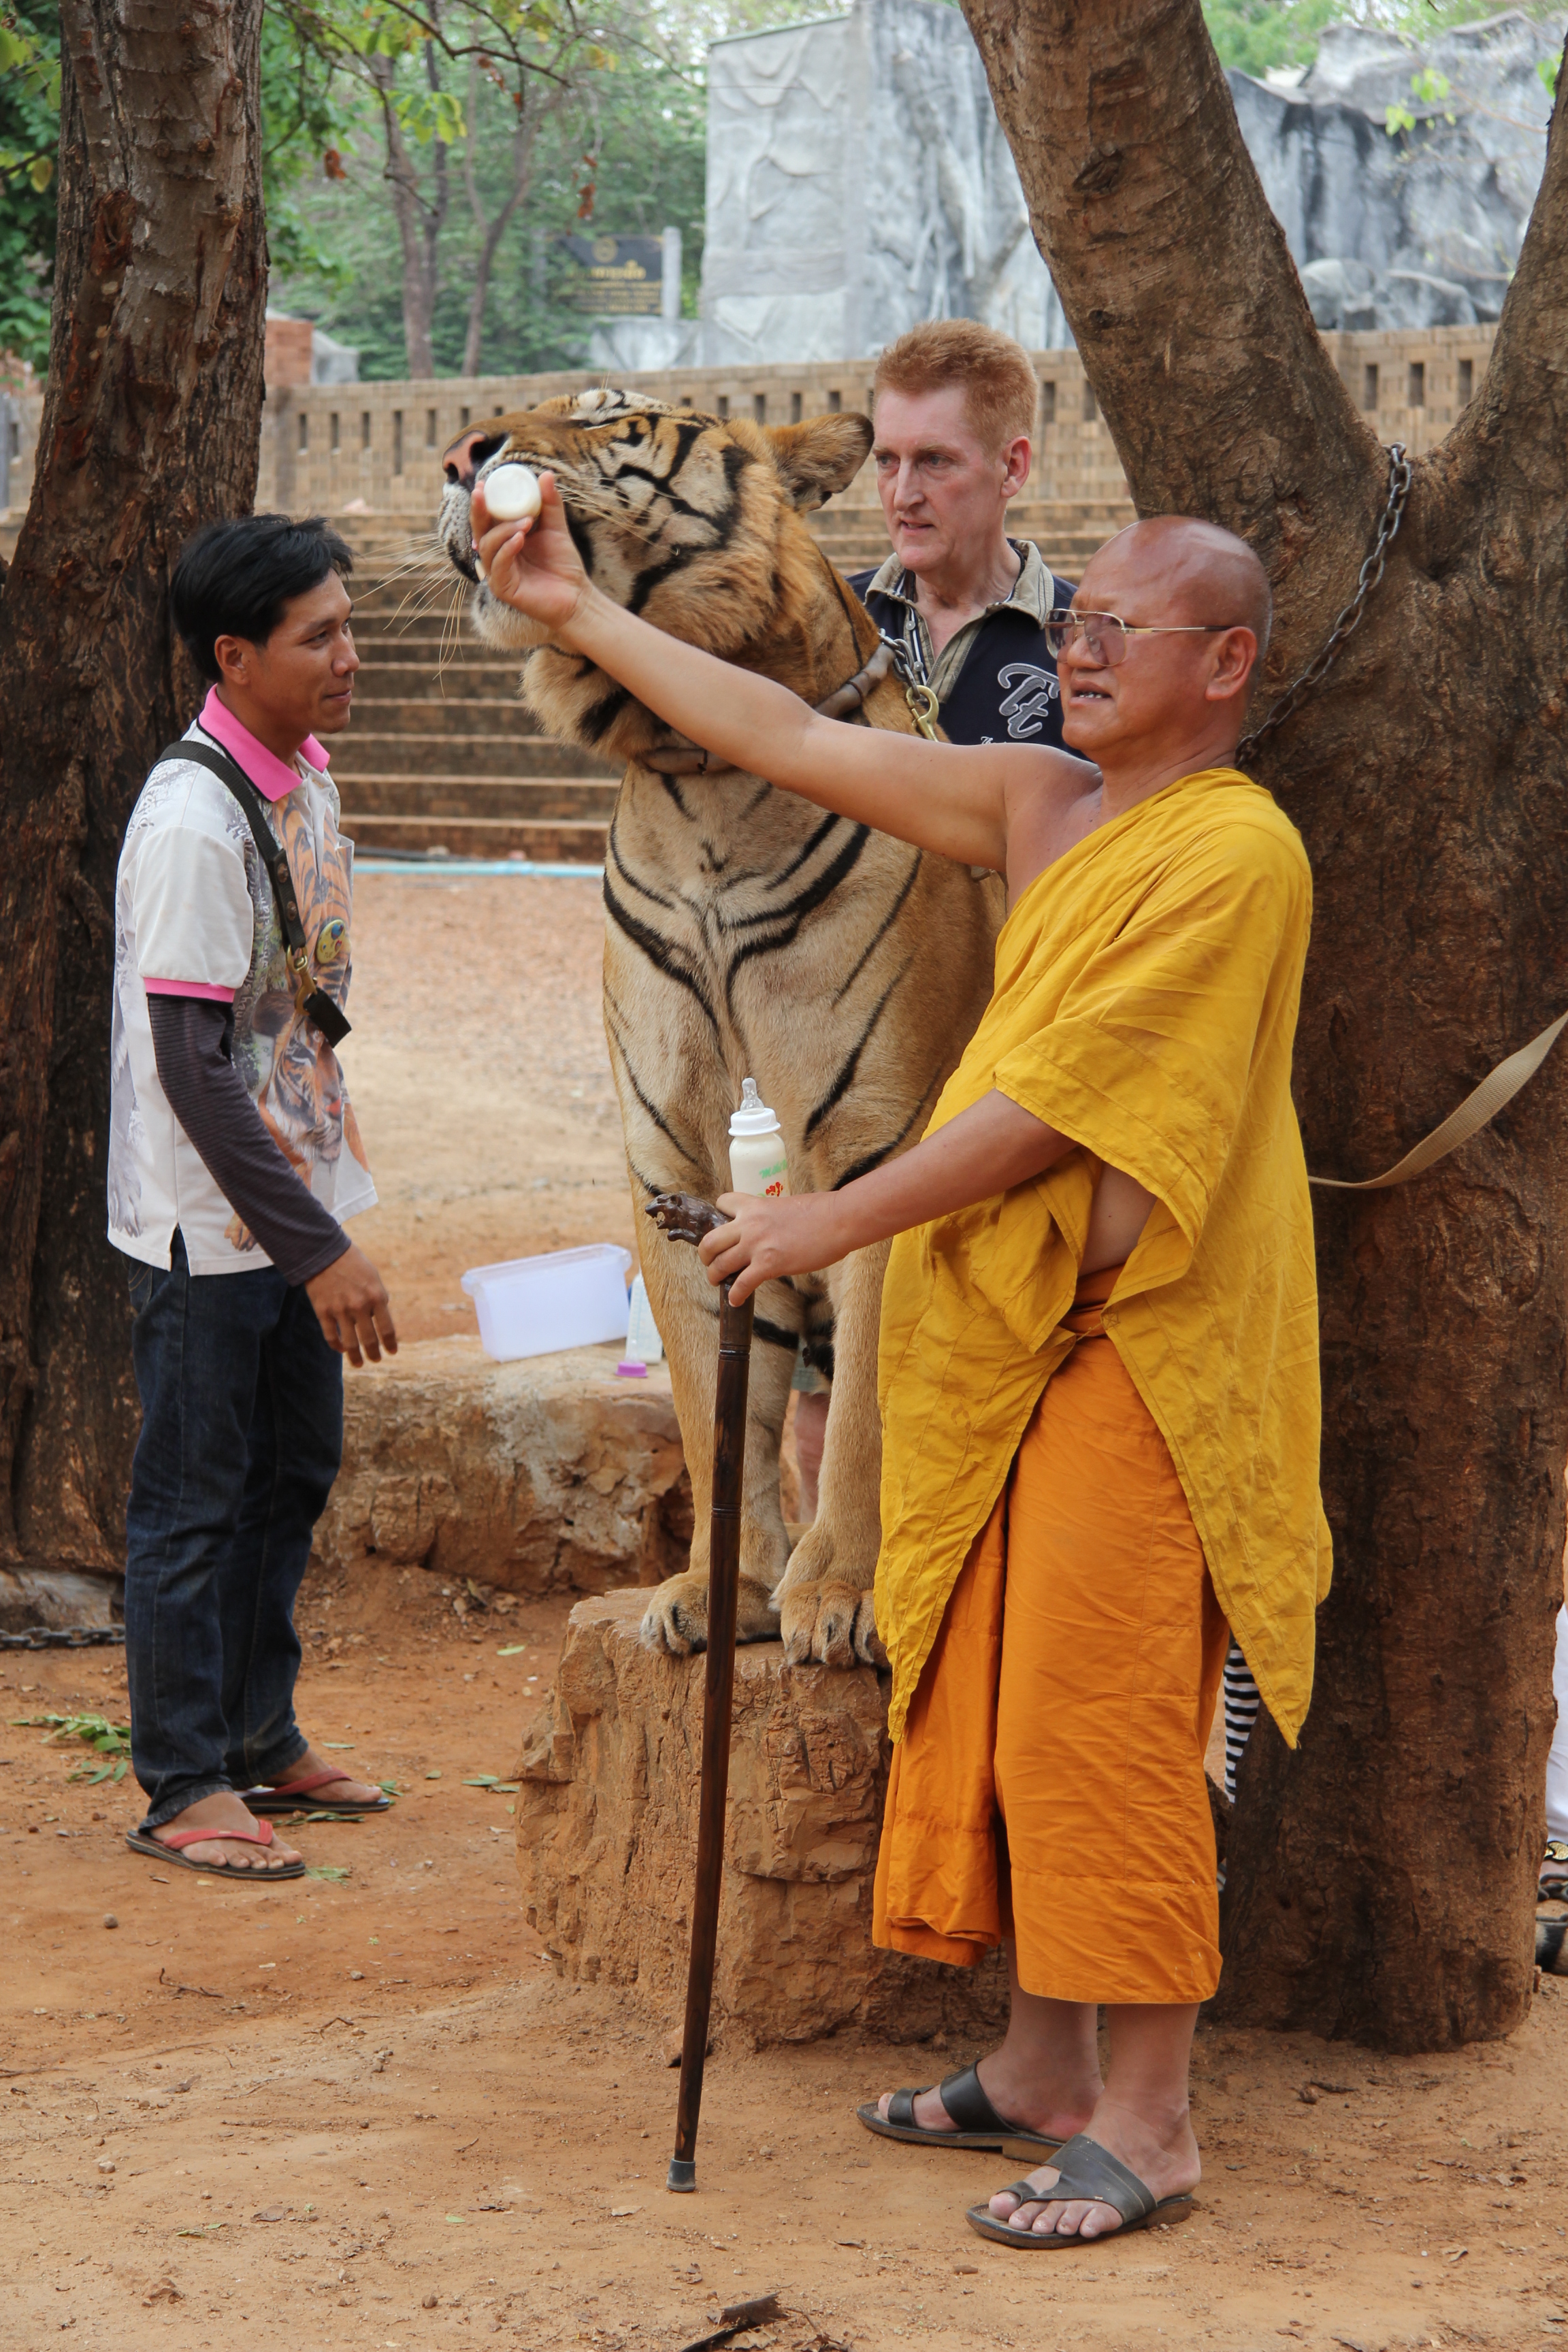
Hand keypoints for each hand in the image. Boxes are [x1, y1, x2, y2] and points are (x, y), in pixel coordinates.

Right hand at [305, 1240, 397, 1366]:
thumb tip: (380, 1321)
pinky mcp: (323, 1311)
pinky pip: (331, 1336)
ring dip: (356, 1357)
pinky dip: (337, 1346)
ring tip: (360, 1363)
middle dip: (374, 1354)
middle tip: (376, 1360)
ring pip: (350, 1343)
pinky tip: (341, 1350)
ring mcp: (340, 1310)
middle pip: (369, 1340)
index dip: (390, 1344)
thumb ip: (378, 1299)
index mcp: (376, 1296)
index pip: (387, 1329)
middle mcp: (359, 1306)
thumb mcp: (373, 1278)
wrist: (324, 1252)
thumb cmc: (353, 1264)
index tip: (392, 1352)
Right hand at [473, 470, 588, 636]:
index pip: (486, 520)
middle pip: (479, 531)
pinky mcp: (503, 590)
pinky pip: (499, 566)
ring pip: (488, 547)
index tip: (482, 484)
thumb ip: (550, 504)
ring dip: (503, 530)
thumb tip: (546, 474)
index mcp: (504, 541)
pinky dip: (507, 550)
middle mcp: (497, 557)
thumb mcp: (556, 528)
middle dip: (478, 511)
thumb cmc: (563, 564)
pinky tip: (519, 539)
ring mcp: (498, 574)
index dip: (481, 503)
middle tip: (482, 493)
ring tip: (526, 522)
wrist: (577, 596)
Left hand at [696, 1192, 851, 1306]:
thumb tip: (772, 1229)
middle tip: (710, 1262)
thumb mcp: (786, 1206)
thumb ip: (771, 1217)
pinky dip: (735, 1295)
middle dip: (705, 1255)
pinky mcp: (768, 1264)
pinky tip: (736, 1300)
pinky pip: (741, 1284)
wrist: (838, 1220)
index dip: (718, 1216)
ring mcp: (757, 1245)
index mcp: (755, 1205)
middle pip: (710, 1241)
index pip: (722, 1203)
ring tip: (718, 1282)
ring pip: (719, 1264)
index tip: (723, 1229)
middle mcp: (749, 1224)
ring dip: (715, 1276)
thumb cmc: (822, 1212)